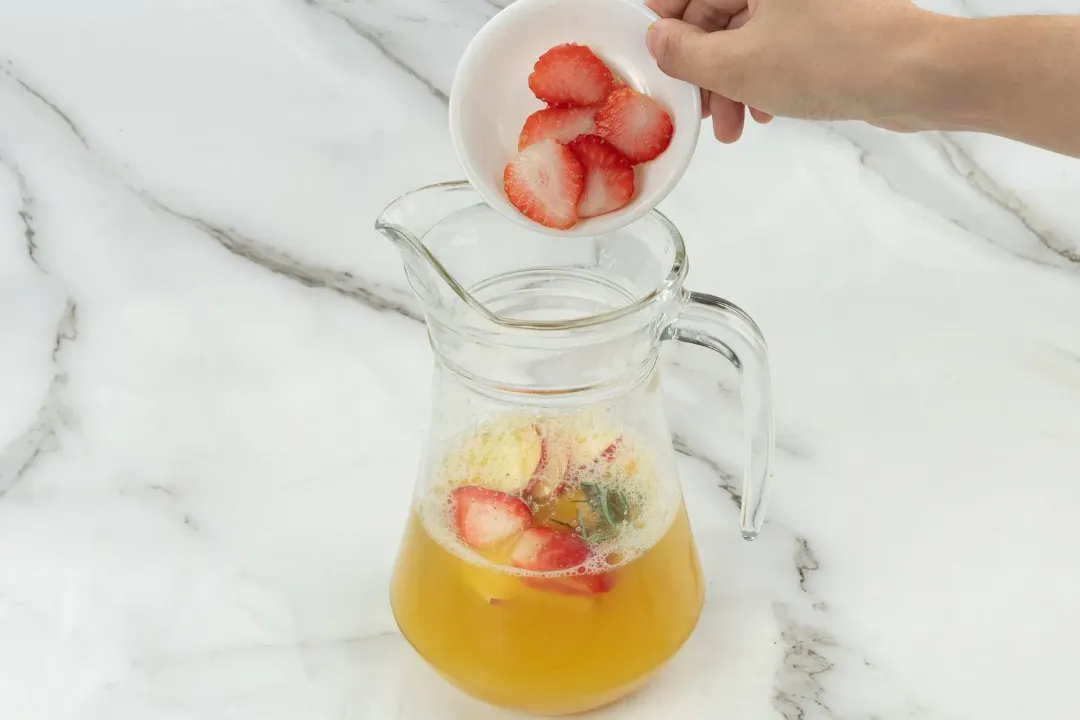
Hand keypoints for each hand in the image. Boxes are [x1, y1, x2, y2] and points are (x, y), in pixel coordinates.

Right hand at [645, 0, 928, 139]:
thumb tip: (659, 41)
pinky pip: (777, 42)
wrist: (915, 73)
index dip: (664, 27)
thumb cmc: (831, 60)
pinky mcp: (828, 17)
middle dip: (703, 67)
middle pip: (716, 13)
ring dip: (731, 81)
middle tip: (699, 109)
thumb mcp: (735, 65)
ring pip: (746, 32)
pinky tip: (765, 110)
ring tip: (735, 124)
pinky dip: (763, 75)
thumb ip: (683, 54)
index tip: (656, 61)